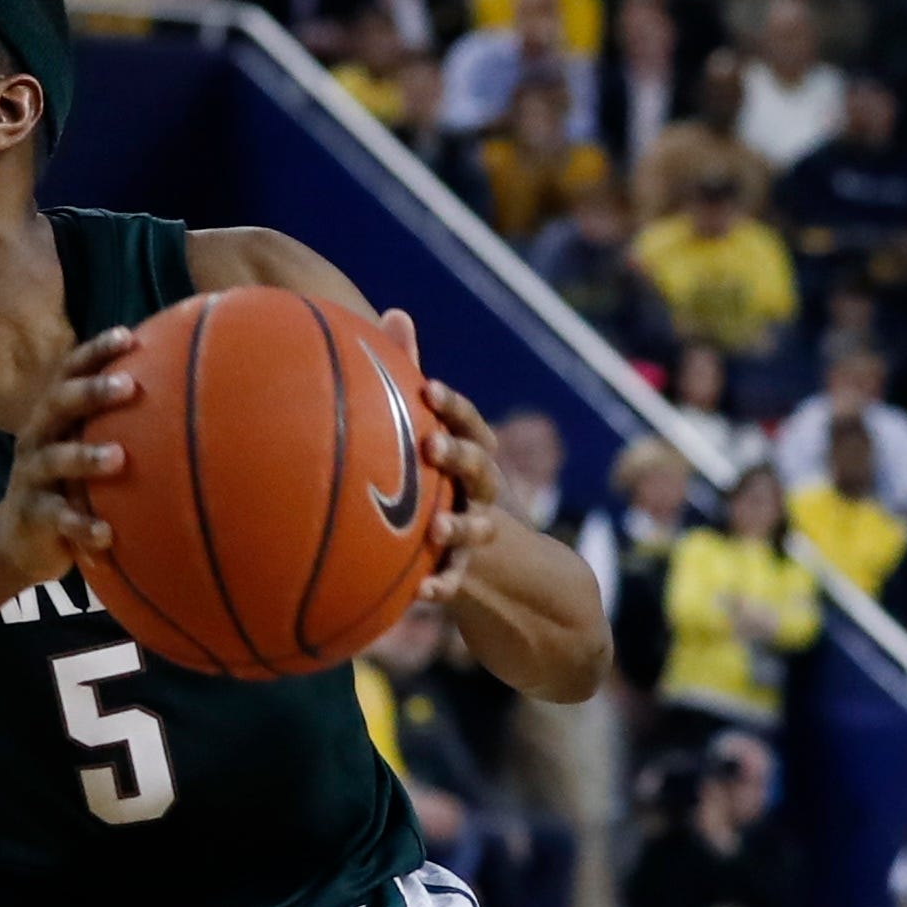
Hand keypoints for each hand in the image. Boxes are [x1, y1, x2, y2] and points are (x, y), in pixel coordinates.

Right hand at [0, 327, 135, 593]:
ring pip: (54, 460)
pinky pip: (58, 519)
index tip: (128, 337)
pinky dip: (82, 525)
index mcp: (52, 416)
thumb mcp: (82, 448)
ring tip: (119, 458)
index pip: (69, 372)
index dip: (95, 352)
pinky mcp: (32, 516)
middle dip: (91, 393)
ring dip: (85, 457)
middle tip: (129, 386)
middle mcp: (37, 438)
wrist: (16, 539)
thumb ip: (117, 425)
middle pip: (58, 405)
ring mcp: (31, 477)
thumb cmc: (68, 484)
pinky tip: (108, 533)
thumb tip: (186, 398)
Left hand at [386, 311, 498, 604]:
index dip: (453, 407)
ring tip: (435, 526)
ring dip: (458, 525)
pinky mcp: (467, 571)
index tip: (428, 390)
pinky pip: (456, 582)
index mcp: (473, 457)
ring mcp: (479, 532)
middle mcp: (482, 490)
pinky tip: (420, 594)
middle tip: (432, 447)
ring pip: (476, 526)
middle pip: (481, 470)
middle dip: (460, 456)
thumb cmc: (451, 485)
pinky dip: (442, 586)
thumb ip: (412, 382)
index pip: (470, 424)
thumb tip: (393, 311)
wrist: (513, 573)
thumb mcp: (439, 440)